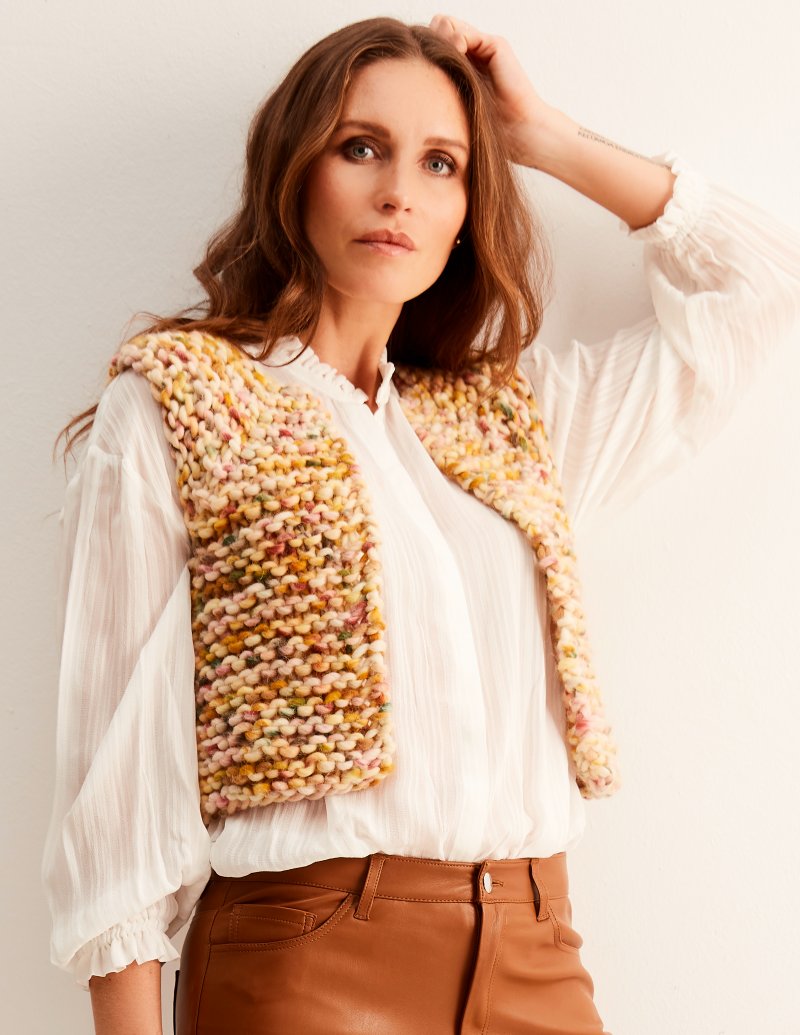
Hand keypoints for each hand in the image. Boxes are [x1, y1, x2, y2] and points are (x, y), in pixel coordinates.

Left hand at [427, 13, 553, 165]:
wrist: (519, 132)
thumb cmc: (486, 130)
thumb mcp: (451, 108)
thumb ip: (435, 89)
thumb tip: (410, 78)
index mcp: (461, 67)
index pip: (432, 43)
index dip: (423, 53)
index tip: (417, 71)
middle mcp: (472, 52)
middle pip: (437, 28)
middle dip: (429, 42)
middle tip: (428, 66)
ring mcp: (483, 46)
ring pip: (447, 25)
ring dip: (439, 41)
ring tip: (441, 65)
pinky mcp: (495, 45)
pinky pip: (465, 32)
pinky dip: (455, 42)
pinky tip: (456, 60)